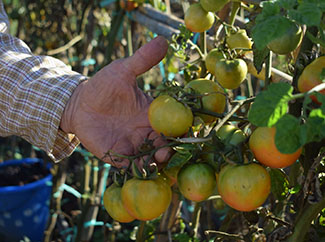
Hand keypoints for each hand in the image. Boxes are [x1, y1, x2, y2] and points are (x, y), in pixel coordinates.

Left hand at [60, 36, 170, 167]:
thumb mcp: (123, 71)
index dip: (183, 128)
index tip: (189, 131)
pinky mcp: (117, 155)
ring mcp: (133, 145)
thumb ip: (142, 60)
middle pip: (165, 146)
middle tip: (167, 152)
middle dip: (170, 151)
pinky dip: (137, 170)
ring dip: (155, 163)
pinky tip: (137, 169)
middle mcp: (147, 132)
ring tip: (154, 161)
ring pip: (151, 159)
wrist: (80, 103)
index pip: (174, 123)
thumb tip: (163, 40)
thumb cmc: (103, 85)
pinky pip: (131, 166)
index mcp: (153, 114)